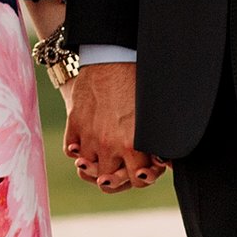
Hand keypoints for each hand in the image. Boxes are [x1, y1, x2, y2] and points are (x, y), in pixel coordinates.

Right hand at [61, 62, 168, 191]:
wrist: (112, 55)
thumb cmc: (138, 81)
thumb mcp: (155, 114)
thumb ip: (159, 141)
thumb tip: (165, 161)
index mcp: (134, 145)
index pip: (138, 181)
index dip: (141, 176)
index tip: (141, 168)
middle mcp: (109, 145)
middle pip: (109, 181)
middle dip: (118, 177)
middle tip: (121, 167)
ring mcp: (89, 136)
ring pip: (87, 168)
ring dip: (95, 165)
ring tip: (102, 156)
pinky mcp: (74, 123)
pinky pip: (70, 150)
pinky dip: (77, 150)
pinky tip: (86, 144)